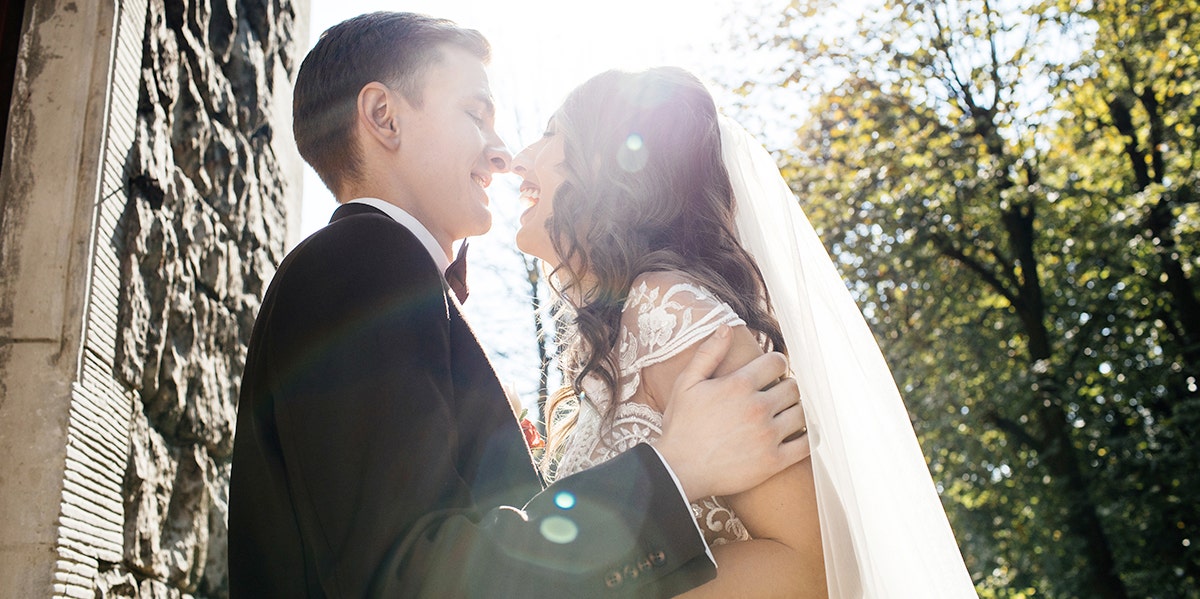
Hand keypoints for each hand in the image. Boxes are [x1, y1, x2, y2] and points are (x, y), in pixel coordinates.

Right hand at [651, 327, 808, 500]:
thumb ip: (708, 353)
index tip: (772, 371)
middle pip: (794, 387)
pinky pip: (806, 444)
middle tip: (779, 394)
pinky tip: (802, 434)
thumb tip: (726, 328)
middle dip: (788, 387)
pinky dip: (809, 436)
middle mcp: (757, 407)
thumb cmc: (681, 426)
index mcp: (739, 385)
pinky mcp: (773, 461)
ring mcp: (767, 435)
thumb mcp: (687, 384)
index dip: (777, 364)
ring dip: (797, 410)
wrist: (678, 470)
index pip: (777, 362)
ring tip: (787, 413)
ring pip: (802, 413)